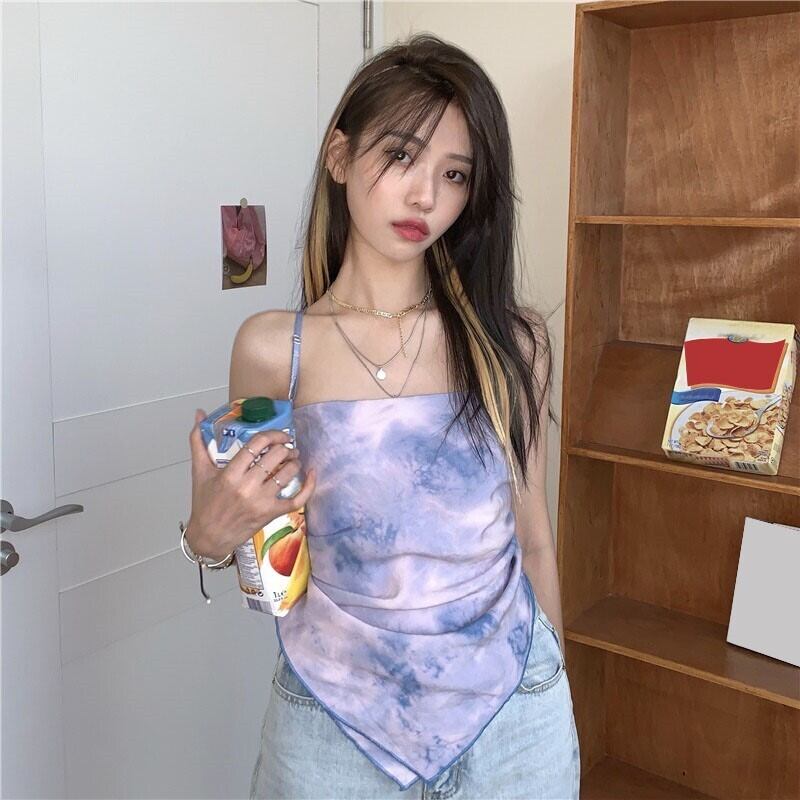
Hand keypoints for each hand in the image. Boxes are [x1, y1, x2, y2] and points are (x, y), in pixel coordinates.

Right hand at [187, 408, 316, 558]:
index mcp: (229, 473)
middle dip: (285, 447)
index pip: (256, 444)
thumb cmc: (204, 503)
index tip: (279, 434)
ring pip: (288, 474)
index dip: (273, 434)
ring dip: (295, 462)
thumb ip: (198, 441)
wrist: (209, 536)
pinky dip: (308, 486)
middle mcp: (247, 486)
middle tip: (286, 447)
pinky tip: (311, 475)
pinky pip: (296, 499)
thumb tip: (199, 413)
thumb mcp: (199, 471)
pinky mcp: (270, 514)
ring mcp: (260, 501)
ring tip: (294, 458)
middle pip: (276, 456)